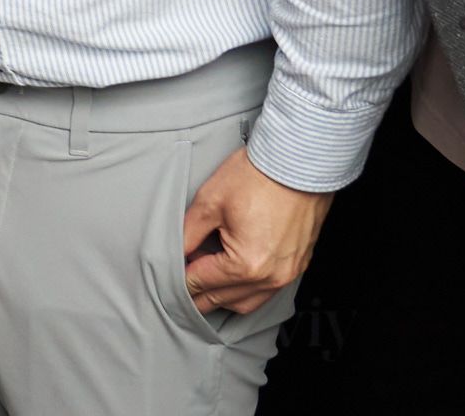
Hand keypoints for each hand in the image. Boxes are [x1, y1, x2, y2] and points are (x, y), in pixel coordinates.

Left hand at [180, 147, 330, 316]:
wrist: (298, 161)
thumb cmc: (258, 176)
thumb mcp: (210, 202)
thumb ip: (188, 234)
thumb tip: (176, 253)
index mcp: (247, 265)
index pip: (202, 281)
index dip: (179, 281)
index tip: (166, 281)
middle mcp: (271, 277)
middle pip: (224, 298)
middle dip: (198, 295)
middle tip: (177, 290)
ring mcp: (288, 273)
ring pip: (247, 302)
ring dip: (223, 297)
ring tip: (201, 285)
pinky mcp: (298, 264)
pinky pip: (267, 291)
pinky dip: (246, 290)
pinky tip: (231, 278)